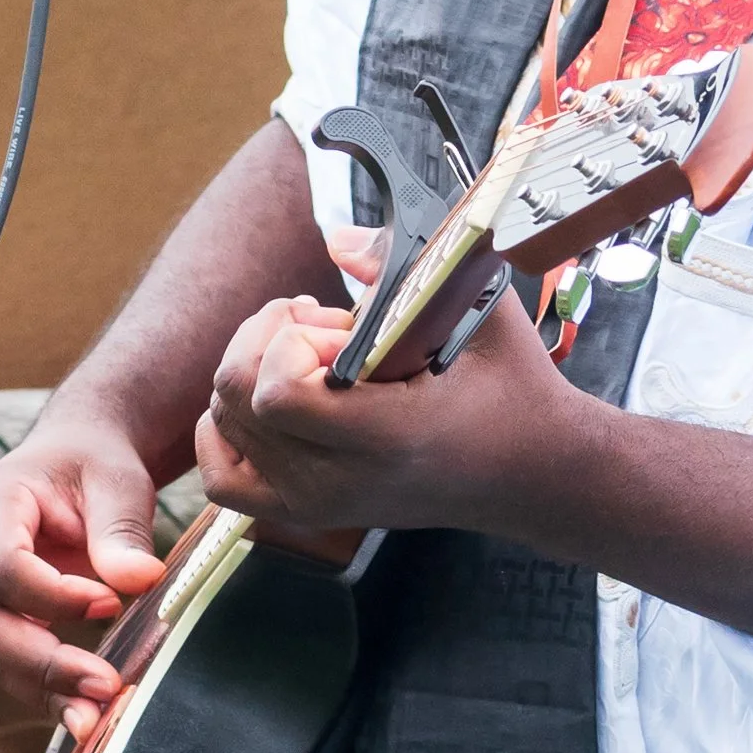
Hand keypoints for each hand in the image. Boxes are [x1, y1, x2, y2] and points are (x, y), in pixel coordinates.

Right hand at [0, 414, 166, 740]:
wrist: (75, 461)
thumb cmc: (94, 464)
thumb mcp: (118, 480)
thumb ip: (122, 529)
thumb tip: (142, 581)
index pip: (3, 568)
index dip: (53, 596)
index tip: (111, 603)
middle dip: (43, 664)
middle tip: (105, 688)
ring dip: (41, 690)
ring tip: (93, 718)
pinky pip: (3, 661)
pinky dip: (42, 688)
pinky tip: (82, 712)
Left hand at [194, 282, 596, 537]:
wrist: (529, 469)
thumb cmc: (511, 387)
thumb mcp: (481, 310)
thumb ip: (406, 268)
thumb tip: (336, 239)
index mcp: (388, 436)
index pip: (279, 394)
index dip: (294, 342)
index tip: (344, 325)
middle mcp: (341, 480)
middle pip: (238, 399)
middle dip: (269, 340)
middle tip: (325, 324)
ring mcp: (317, 504)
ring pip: (223, 425)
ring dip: (255, 373)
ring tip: (312, 356)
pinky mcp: (306, 513)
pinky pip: (223, 477)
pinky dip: (226, 429)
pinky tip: (269, 396)